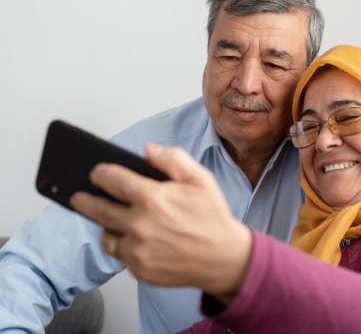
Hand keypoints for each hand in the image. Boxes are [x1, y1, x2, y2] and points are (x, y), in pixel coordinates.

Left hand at [71, 143, 251, 301]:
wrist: (223, 258)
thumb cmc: (212, 217)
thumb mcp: (201, 179)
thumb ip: (174, 159)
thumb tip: (149, 150)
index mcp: (153, 197)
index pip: (111, 179)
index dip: (100, 172)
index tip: (96, 172)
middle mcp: (140, 224)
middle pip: (97, 208)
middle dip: (85, 200)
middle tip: (79, 197)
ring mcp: (137, 249)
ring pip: (106, 234)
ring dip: (105, 225)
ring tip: (109, 219)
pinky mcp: (139, 268)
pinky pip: (119, 254)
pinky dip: (122, 245)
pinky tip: (132, 238)